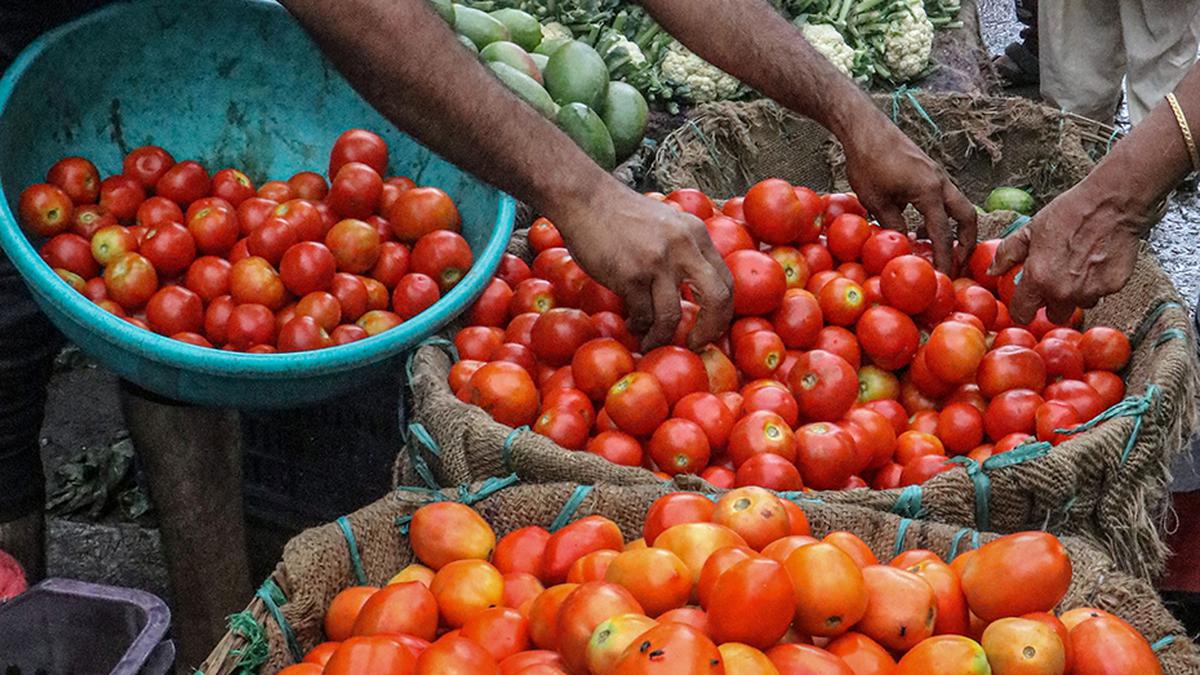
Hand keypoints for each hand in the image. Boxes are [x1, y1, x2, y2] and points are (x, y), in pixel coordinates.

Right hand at [550, 183, 732, 350]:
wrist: (585, 199)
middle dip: (710, 330)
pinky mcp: (631, 275)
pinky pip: (642, 314)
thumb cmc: (621, 214)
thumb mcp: (666, 222)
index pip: (726, 280)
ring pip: (672, 317)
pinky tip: (633, 325)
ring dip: (661, 337)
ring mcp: (658, 262)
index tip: (710, 327)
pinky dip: (639, 326)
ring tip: (650, 342)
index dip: (723, 312)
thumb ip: (684, 247)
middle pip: (716, 299)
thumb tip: (694, 288)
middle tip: (695, 344)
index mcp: (697, 234)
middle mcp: (684, 247)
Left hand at [842, 121, 977, 274]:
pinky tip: (920, 226)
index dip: (944, 258)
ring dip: (953, 227)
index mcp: (930, 192)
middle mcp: (941, 183)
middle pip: (967, 217)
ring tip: (939, 249)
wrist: (866, 128)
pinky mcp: (928, 171)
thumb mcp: (876, 201)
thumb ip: (893, 226)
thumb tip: (905, 246)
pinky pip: (943, 197)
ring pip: (957, 205)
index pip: (943, 234)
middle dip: (967, 242)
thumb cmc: (867, 163)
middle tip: (957, 262)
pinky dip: (940, 215)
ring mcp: (937, 175)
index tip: (944, 278)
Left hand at [987, 178, 1148, 323]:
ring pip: (1080, 303)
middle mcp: (1064, 291)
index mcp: (1039, 279)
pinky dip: (1097, 282)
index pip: (1022, 314)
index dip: (1023, 308)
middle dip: (1053, 303)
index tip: (1027, 302)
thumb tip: (992, 270)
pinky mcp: (1113, 287)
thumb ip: (1008, 253)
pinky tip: (1096, 261)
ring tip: (1079, 266)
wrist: (1110, 204)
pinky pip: (1101, 293)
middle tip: (1056, 281)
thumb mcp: (1029, 230)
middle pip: (1055, 315)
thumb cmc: (1069, 213)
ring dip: (1077, 292)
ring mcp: (1091, 291)